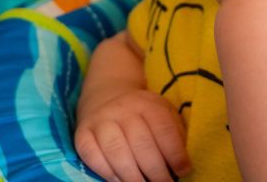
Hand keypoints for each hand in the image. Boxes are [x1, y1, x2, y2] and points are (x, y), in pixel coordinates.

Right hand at [75, 88, 190, 181]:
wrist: (106, 94)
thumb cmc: (142, 114)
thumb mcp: (163, 112)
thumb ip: (175, 135)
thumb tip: (184, 166)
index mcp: (146, 103)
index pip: (162, 128)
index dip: (175, 153)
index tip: (183, 171)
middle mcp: (122, 108)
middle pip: (140, 144)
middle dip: (156, 173)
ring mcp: (100, 120)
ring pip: (116, 151)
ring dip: (133, 177)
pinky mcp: (82, 133)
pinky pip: (92, 156)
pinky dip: (107, 173)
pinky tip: (120, 180)